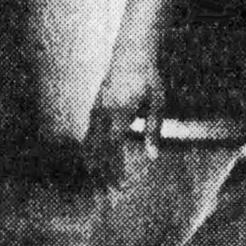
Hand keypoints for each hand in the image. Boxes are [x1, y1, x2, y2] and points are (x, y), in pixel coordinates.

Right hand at [83, 39, 164, 188]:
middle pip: (98, 150)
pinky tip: (93, 164)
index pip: (113, 148)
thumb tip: (152, 158)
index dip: (114, 169)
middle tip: (107, 193)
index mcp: (119, 112)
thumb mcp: (157, 102)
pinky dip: (90, 152)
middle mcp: (103, 112)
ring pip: (89, 144)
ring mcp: (95, 109)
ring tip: (99, 184)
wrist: (132, 52)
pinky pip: (88, 135)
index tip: (119, 185)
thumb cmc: (148, 78)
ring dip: (94, 165)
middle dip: (102, 173)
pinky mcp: (94, 107)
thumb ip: (154, 130)